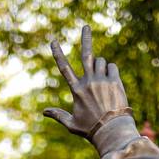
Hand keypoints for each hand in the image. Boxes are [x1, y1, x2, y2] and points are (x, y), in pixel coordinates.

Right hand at [44, 23, 128, 140]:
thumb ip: (58, 115)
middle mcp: (88, 82)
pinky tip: (111, 83)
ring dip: (100, 66)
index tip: (53, 41)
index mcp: (77, 90)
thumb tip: (43, 112)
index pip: (64, 68)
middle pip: (86, 54)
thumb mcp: (72, 124)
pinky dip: (111, 71)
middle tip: (86, 26)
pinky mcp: (114, 81)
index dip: (58, 53)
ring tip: (102, 81)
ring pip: (101, 62)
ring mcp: (102, 81)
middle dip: (85, 38)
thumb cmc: (90, 130)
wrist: (111, 132)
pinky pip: (112, 66)